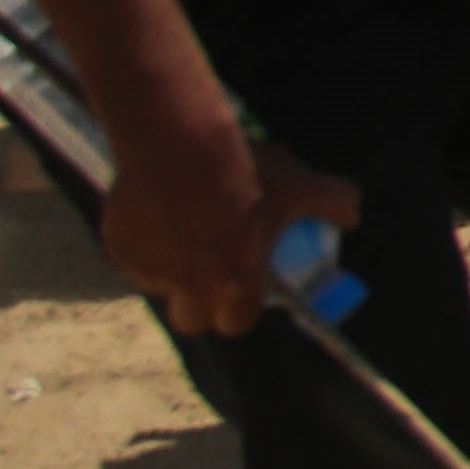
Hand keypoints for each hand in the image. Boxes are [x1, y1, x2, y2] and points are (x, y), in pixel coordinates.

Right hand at [106, 111, 362, 337]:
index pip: (238, 323)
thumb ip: (337, 204)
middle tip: (209, 275)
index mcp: (235, 285)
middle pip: (192, 319)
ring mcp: (149, 273)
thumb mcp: (304, 185)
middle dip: (200, 305)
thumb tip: (351, 219)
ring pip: (159, 285)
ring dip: (171, 270)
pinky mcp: (118, 252)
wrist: (181, 146)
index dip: (241, 312)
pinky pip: (131, 256)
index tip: (243, 294)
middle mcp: (189, 290)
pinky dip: (143, 242)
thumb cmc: (248, 172)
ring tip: (183, 233)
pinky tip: (157, 211)